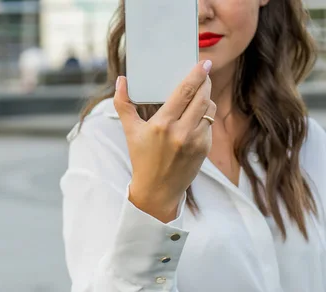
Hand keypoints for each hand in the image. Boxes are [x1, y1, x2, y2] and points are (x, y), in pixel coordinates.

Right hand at [114, 60, 216, 222]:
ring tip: (199, 93)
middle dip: (205, 81)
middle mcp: (181, 132)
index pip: (185, 92)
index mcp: (162, 124)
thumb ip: (123, 104)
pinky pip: (209, 124)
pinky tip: (197, 114)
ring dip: (206, 98)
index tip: (204, 62)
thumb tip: (121, 81)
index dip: (197, 75)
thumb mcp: (130, 131)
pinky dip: (205, 116)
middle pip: (202, 96)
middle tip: (204, 72)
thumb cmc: (142, 158)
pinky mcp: (204, 148)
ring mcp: (195, 140)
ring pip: (209, 109)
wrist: (157, 189)